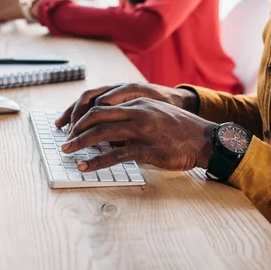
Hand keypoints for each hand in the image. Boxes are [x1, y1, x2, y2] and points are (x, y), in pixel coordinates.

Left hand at [61, 98, 216, 171]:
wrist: (204, 139)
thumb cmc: (181, 129)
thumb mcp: (157, 113)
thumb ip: (135, 116)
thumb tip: (112, 130)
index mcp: (138, 102)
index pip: (103, 105)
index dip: (84, 116)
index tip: (74, 126)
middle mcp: (137, 112)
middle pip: (97, 116)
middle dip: (76, 128)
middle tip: (66, 139)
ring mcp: (141, 130)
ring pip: (101, 133)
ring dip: (80, 143)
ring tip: (68, 152)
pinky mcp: (146, 149)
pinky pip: (115, 155)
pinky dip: (96, 161)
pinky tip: (85, 167)